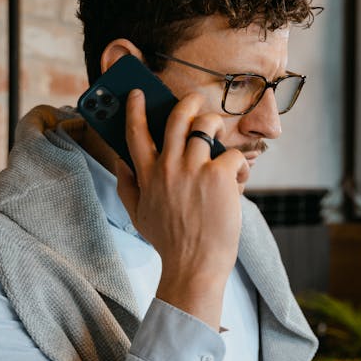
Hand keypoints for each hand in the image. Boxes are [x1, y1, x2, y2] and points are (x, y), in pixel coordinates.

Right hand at [117, 89, 249, 327]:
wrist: (194, 266)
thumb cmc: (170, 242)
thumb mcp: (138, 215)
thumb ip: (127, 185)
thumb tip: (121, 161)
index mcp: (147, 175)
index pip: (136, 132)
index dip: (136, 108)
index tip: (138, 94)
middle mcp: (168, 167)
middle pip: (177, 117)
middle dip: (187, 102)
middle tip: (194, 102)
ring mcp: (194, 169)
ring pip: (206, 126)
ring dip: (216, 126)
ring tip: (220, 136)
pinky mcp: (219, 175)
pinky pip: (233, 153)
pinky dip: (239, 164)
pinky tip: (238, 178)